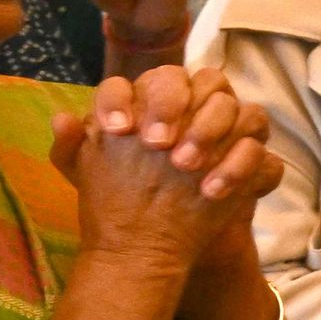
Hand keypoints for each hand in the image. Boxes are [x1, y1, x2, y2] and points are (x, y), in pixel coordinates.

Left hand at [52, 66, 281, 276]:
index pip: (147, 78)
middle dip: (173, 106)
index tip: (117, 130)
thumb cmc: (123, 197)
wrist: (160, 241)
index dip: (129, 98)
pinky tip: (211, 191)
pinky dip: (237, 166)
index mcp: (155, 100)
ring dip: (208, 130)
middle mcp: (195, 106)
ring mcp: (228, 130)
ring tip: (184, 166)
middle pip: (198, 80)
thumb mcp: (87, 176)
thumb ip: (71, 148)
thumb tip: (63, 119)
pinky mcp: (251, 157)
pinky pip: (257, 147)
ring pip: (233, 104)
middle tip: (156, 144)